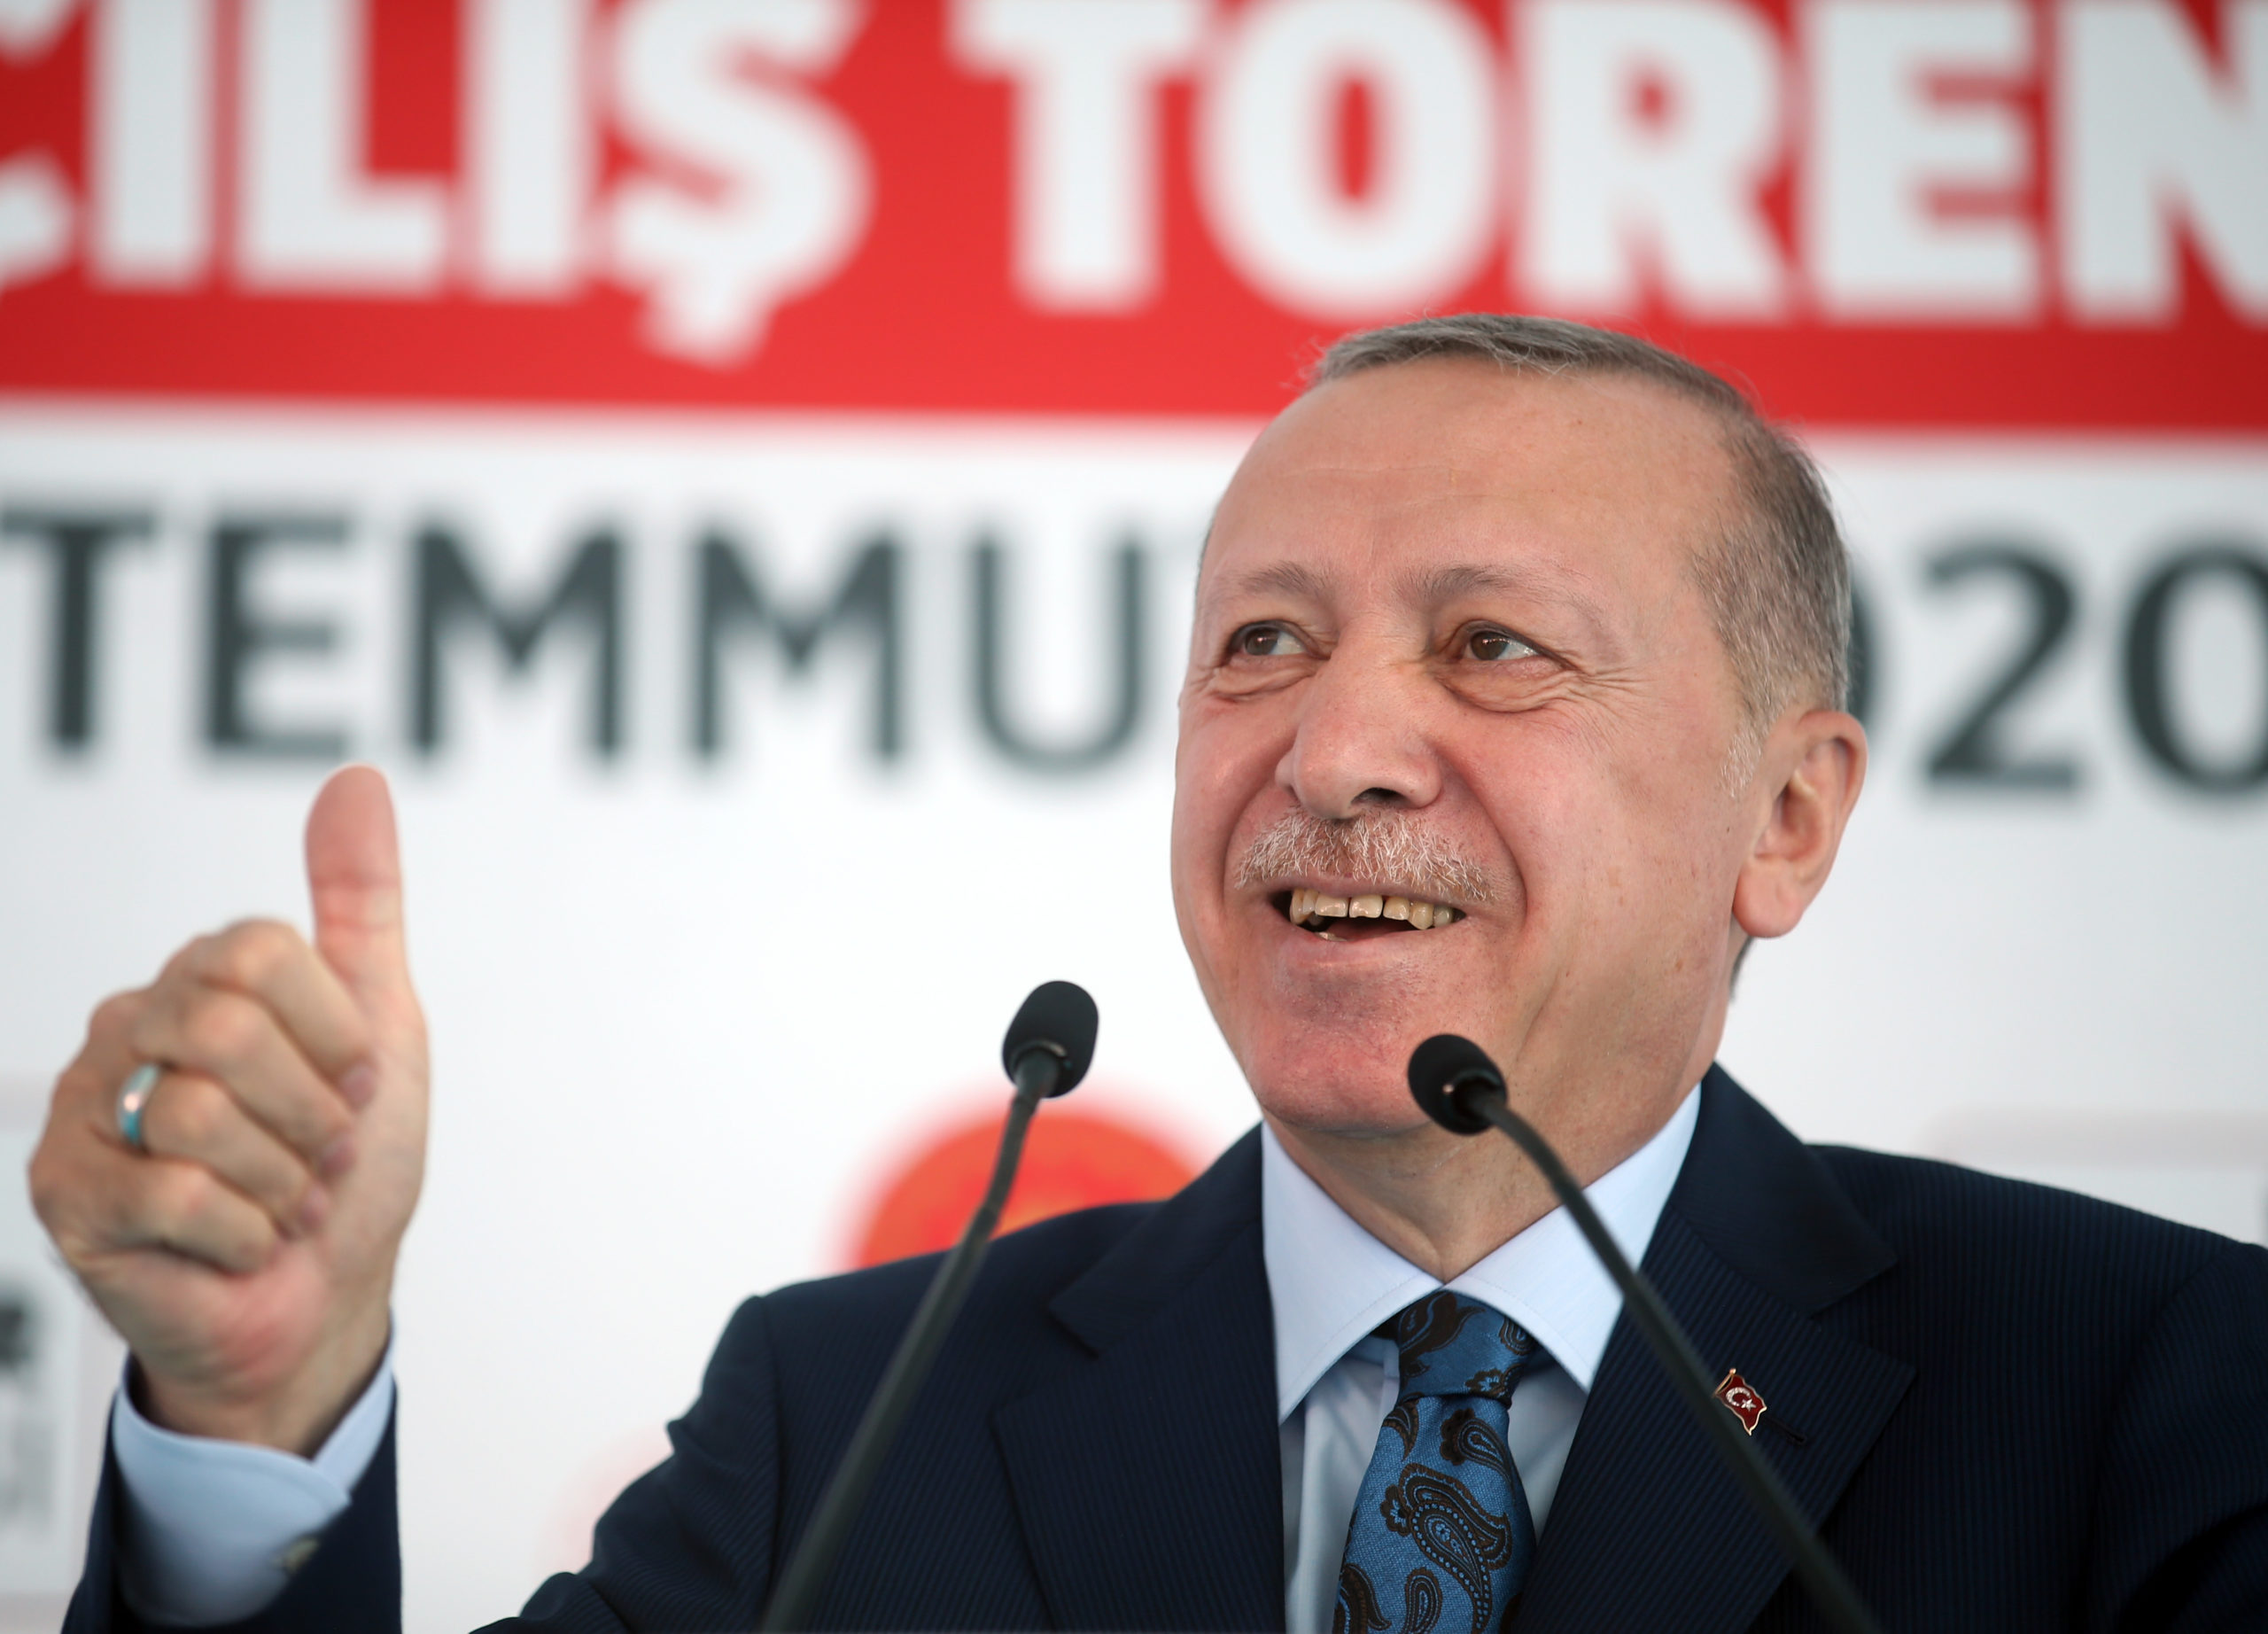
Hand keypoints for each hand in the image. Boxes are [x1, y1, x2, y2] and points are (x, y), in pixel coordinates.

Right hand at [29, 766, 427, 1453]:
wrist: (324, 1301)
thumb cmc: (348, 1164)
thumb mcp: (381, 1023)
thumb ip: (361, 900)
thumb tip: (357, 778)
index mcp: (205, 977)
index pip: (263, 951)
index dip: (333, 1031)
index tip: (352, 1080)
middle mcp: (131, 1025)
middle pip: (228, 1027)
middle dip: (311, 1112)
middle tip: (320, 1151)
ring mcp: (87, 1107)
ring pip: (201, 1114)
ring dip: (283, 1179)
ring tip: (281, 1199)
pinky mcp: (65, 1193)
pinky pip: (177, 1195)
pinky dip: (245, 1232)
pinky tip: (240, 1242)